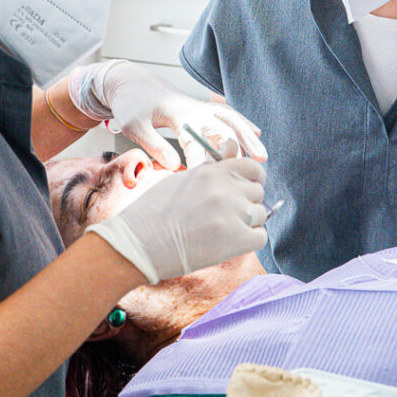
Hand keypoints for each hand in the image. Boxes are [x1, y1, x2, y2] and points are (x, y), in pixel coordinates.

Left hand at [70, 60, 267, 168]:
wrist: (130, 82)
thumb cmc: (130, 105)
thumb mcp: (134, 126)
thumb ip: (154, 145)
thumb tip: (177, 167)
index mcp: (179, 114)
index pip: (199, 140)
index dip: (206, 161)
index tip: (213, 180)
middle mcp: (194, 109)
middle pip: (224, 128)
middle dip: (241, 146)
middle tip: (257, 166)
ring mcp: (199, 108)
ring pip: (230, 121)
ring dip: (247, 137)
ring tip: (262, 156)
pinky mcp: (199, 109)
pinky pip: (225, 115)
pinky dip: (241, 124)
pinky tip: (255, 134)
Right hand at [84, 155, 267, 283]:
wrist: (136, 244)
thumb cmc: (153, 214)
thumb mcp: (182, 180)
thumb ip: (212, 169)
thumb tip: (234, 151)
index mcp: (212, 171)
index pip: (252, 167)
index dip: (253, 179)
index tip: (247, 190)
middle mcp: (225, 188)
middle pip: (258, 192)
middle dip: (247, 203)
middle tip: (226, 216)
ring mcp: (232, 213)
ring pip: (260, 215)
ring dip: (247, 224)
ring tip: (222, 231)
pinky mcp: (236, 239)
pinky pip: (260, 237)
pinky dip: (248, 241)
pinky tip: (227, 243)